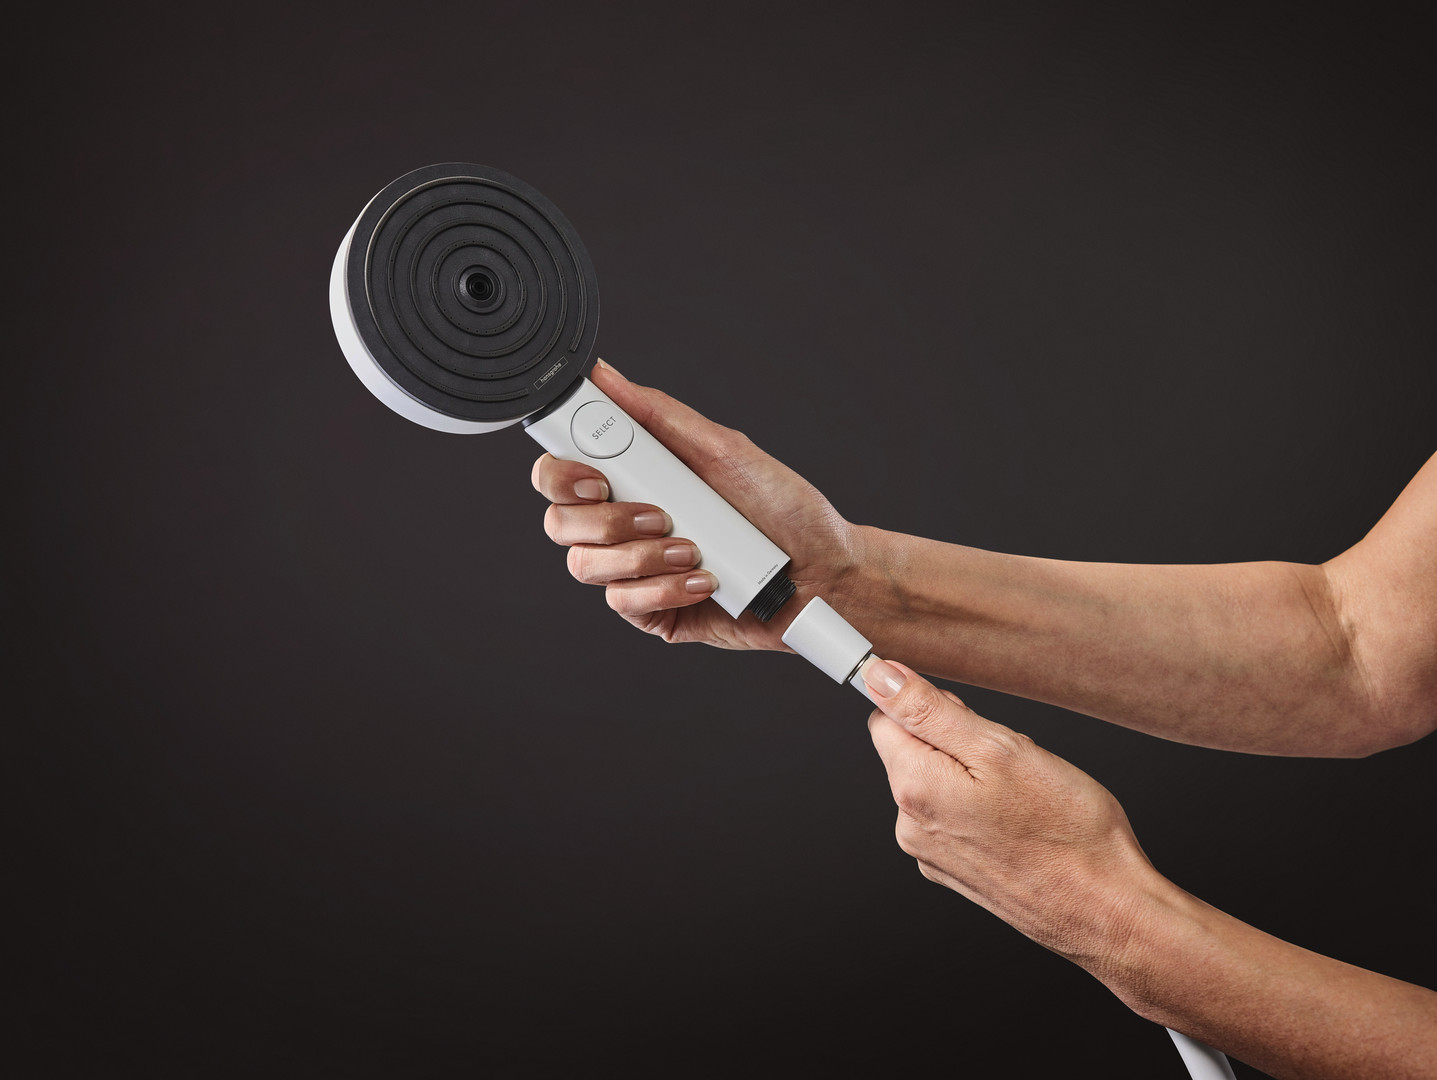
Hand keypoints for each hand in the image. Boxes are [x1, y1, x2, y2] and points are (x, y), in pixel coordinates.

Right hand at [532, 360, 862, 649]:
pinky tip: (703, 581)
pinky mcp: (652, 613)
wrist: (823, 572)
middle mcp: (623, 525)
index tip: (595, 474)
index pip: (560, 474)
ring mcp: (634, 572)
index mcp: (633, 479)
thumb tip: (605, 375)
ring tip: (694, 549)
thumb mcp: (724, 450)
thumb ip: (659, 415)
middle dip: (602, 519)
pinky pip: (623, 603)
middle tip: (657, 514)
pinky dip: (663, 588)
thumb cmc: (783, 509)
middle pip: (559, 522)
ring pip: (584, 566)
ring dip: (641, 556)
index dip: (560, 473)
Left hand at [864, 659, 1158, 965]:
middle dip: (955, 742)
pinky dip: (981, 809)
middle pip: (912, 752)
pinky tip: (1019, 820)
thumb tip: (879, 677)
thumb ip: (928, 709)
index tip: (970, 719)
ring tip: (1022, 794)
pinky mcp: (955, 872)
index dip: (928, 707)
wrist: (1105, 909)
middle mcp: (911, 825)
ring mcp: (931, 854)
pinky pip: (955, 818)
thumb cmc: (1066, 830)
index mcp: (915, 788)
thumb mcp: (999, 747)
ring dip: (971, 775)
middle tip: (1010, 759)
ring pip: (938, 784)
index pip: (885, 720)